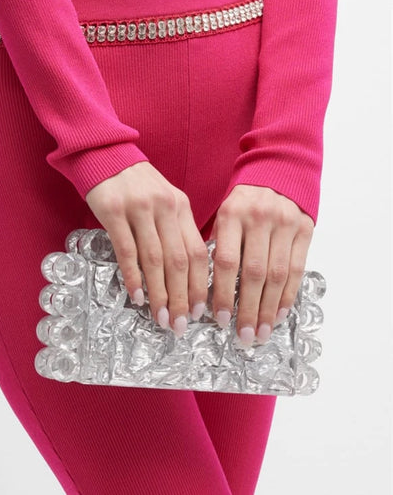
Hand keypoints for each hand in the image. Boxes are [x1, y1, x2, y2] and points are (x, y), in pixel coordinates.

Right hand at [85, 161, 208, 337]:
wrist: (106, 156)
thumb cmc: (138, 185)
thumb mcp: (165, 200)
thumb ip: (177, 229)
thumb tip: (187, 270)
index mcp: (181, 207)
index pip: (196, 252)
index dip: (199, 285)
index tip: (198, 311)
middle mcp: (164, 208)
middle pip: (178, 261)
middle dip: (181, 297)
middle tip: (179, 324)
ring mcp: (139, 209)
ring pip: (154, 259)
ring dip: (159, 293)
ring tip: (160, 317)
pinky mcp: (113, 212)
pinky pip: (126, 250)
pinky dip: (133, 276)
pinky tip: (137, 295)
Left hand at [209, 184, 314, 346]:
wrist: (277, 174)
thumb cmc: (242, 203)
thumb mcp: (222, 215)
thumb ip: (216, 245)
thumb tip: (206, 288)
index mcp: (232, 214)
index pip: (226, 261)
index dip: (223, 293)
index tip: (219, 319)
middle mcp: (259, 218)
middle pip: (253, 273)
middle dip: (248, 309)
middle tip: (243, 336)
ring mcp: (285, 224)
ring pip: (277, 275)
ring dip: (268, 309)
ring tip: (260, 332)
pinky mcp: (304, 230)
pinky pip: (297, 269)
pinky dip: (287, 295)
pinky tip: (278, 314)